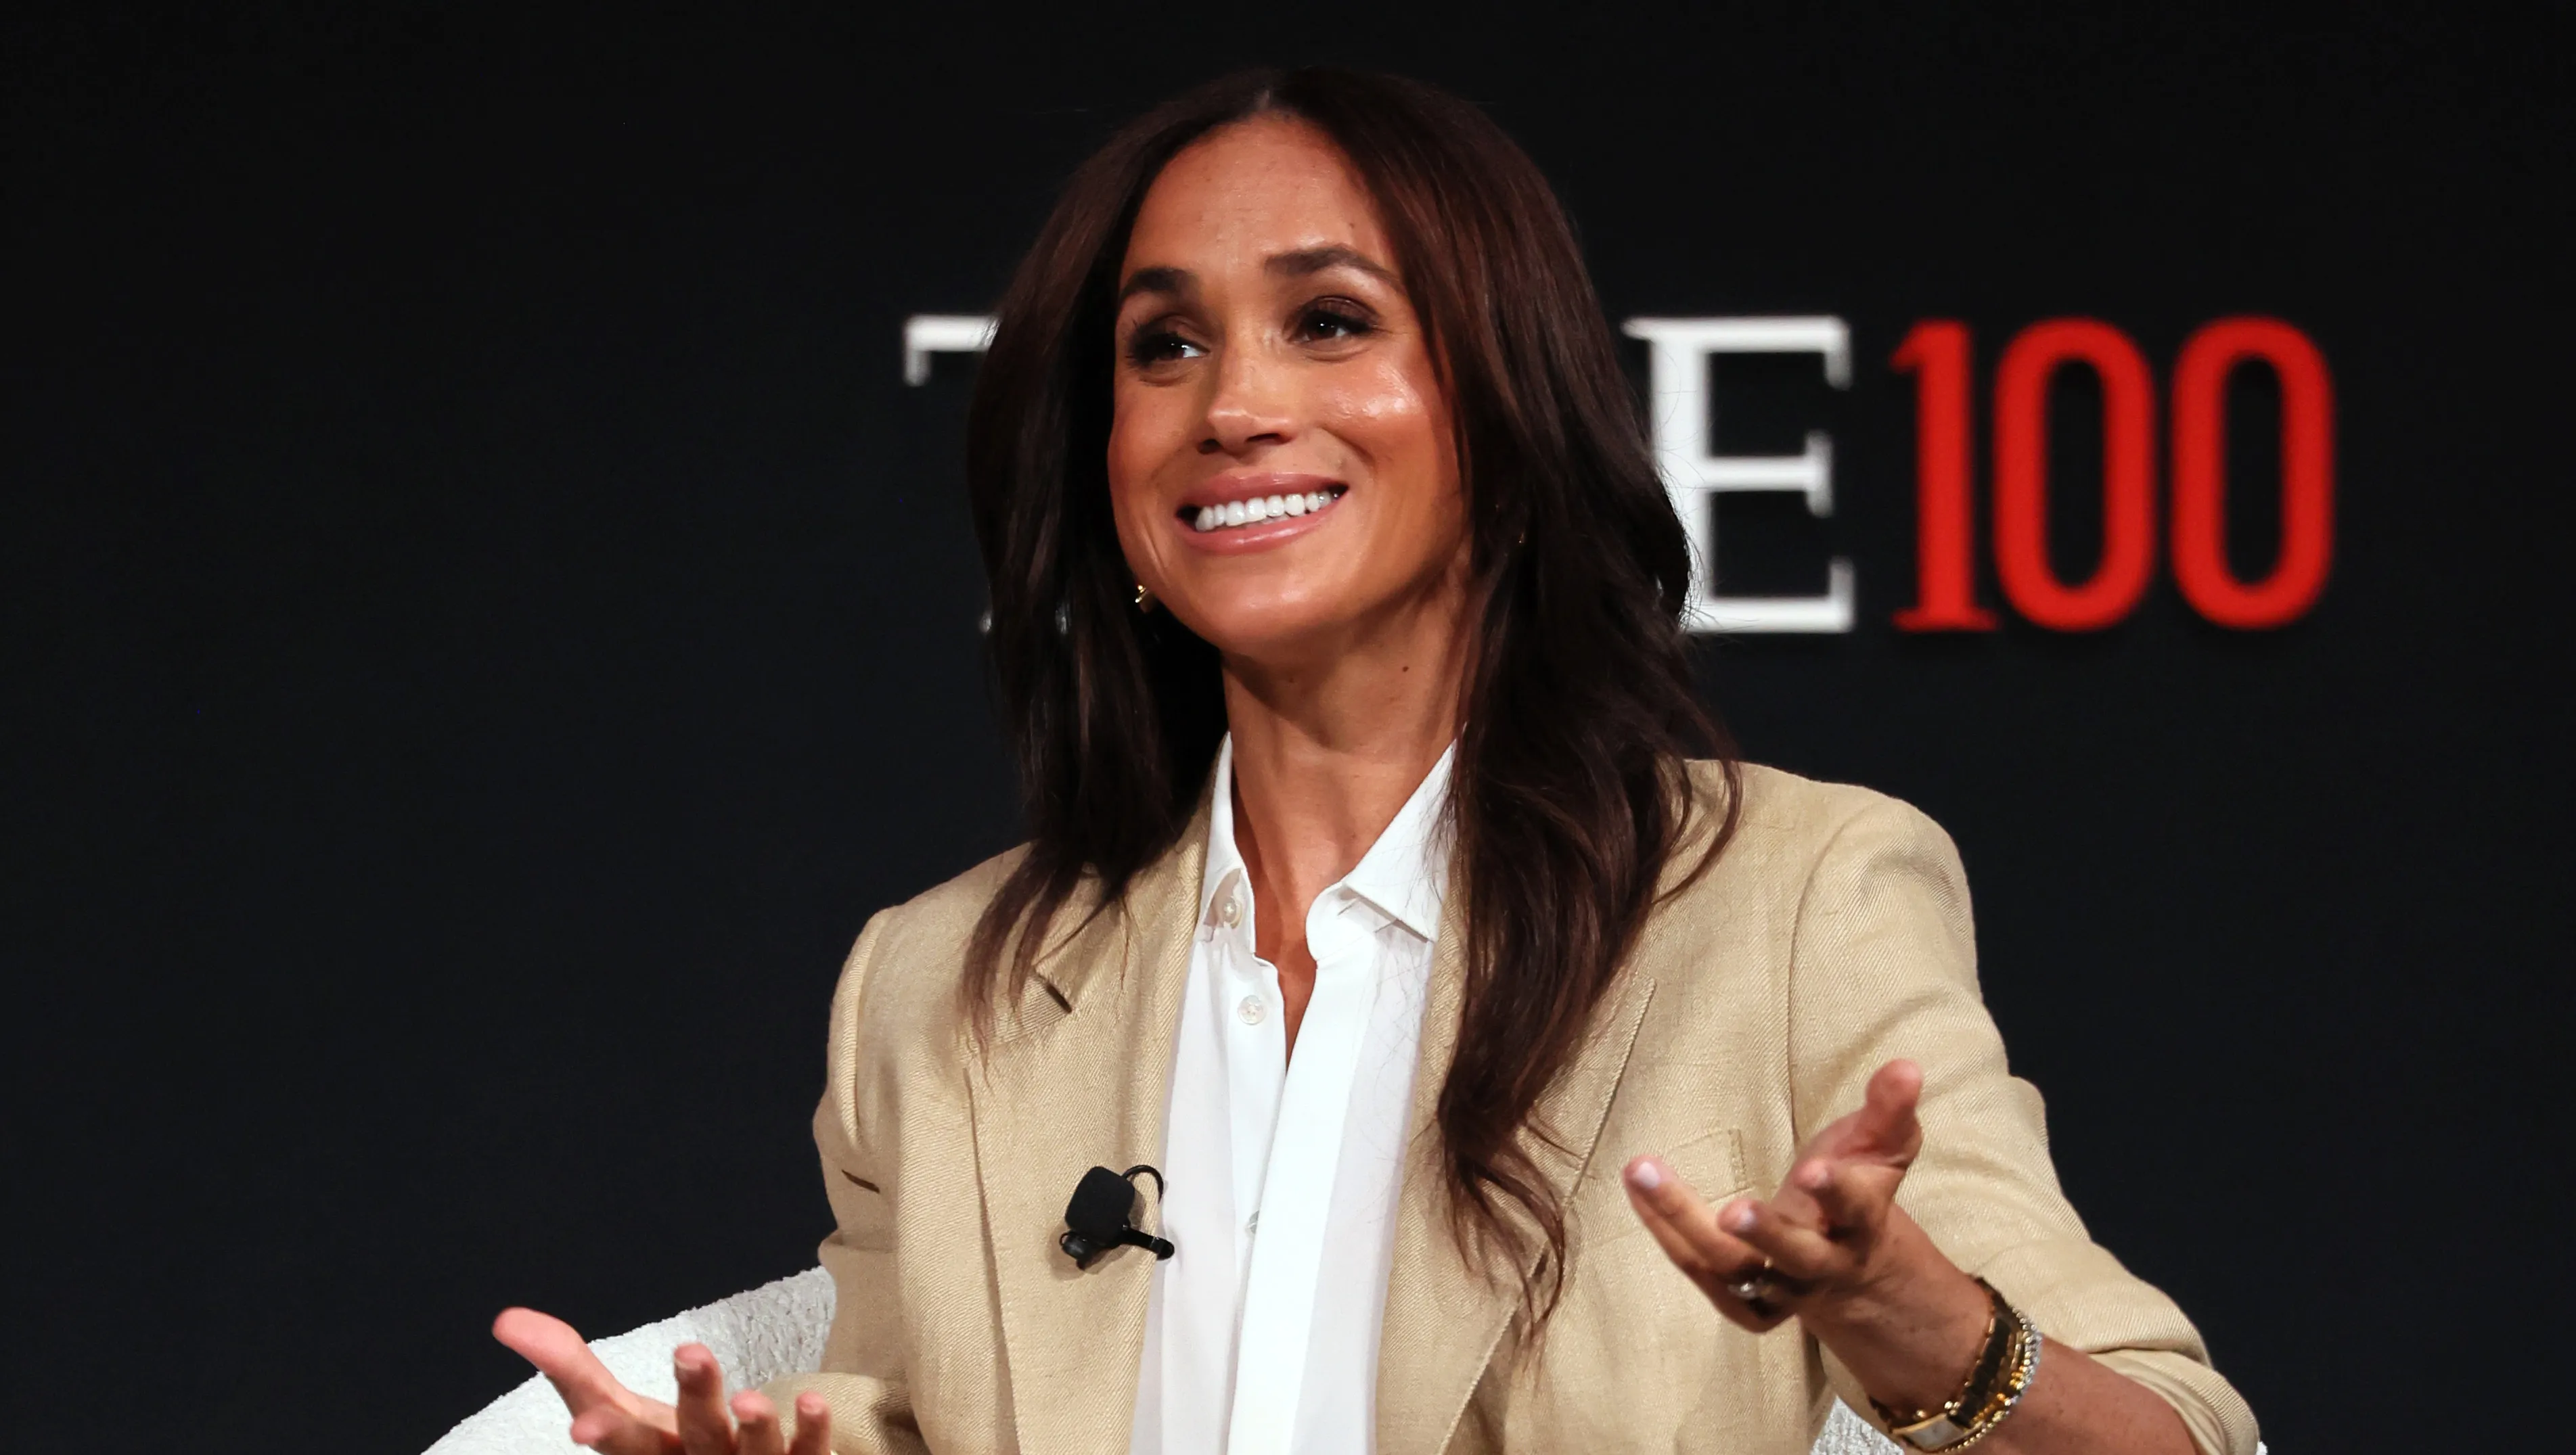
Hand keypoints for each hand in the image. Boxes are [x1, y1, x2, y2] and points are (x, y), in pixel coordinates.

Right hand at [492, 1307, 832, 1454]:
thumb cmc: (668, 1451)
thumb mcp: (618, 1412)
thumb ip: (568, 1366)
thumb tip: (506, 1319)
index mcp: (653, 1452)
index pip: (623, 1440)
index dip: (605, 1429)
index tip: (581, 1424)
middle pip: (696, 1435)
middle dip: (695, 1398)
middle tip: (690, 1352)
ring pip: (753, 1454)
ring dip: (755, 1428)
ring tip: (752, 1401)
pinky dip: (812, 1433)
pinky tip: (814, 1402)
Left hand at [1621, 1059, 1990, 1407]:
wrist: (1854, 1272)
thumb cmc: (1860, 1191)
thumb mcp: (1880, 1149)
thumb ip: (1888, 1109)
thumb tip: (1907, 1065)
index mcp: (1862, 1225)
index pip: (1856, 1210)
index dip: (1836, 1192)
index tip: (1812, 1168)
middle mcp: (1823, 1265)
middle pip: (1796, 1257)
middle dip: (1765, 1234)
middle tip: (1730, 1211)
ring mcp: (1781, 1290)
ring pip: (1733, 1269)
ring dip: (1685, 1223)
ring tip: (1641, 1171)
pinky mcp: (1746, 1304)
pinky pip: (1702, 1274)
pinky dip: (1668, 1236)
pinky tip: (1638, 1193)